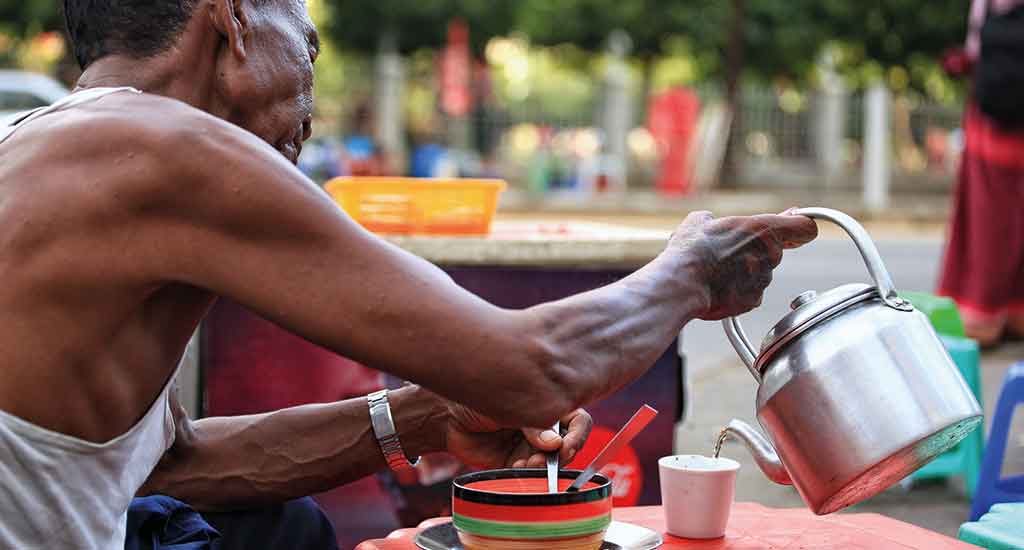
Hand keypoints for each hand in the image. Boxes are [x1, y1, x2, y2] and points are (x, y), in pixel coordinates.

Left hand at [444, 404, 592, 468]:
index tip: (566, 446)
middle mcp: (544, 427)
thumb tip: (555, 443)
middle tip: (542, 459)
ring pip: (550, 464)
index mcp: (547, 405)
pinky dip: (526, 475)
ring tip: (524, 463)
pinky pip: (530, 475)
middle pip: (569, 446)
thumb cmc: (477, 398)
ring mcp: (531, 447)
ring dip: (541, 467)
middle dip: (559, 456)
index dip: (578, 435)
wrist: (448, 417)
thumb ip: (533, 424)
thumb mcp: (507, 405)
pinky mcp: (517, 464)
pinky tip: (514, 467)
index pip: (578, 421)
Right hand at [671, 209, 817, 319]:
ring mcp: (763, 281)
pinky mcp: (753, 302)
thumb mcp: (699, 221)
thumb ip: (716, 219)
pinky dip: (737, 291)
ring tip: (716, 270)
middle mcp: (770, 255)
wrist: (681, 284)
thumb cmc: (692, 251)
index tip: (792, 230)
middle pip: (776, 251)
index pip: (805, 227)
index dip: (799, 226)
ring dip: (744, 271)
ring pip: (761, 273)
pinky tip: (717, 287)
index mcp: (764, 228)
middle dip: (757, 251)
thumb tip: (710, 222)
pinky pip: (750, 293)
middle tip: (730, 251)